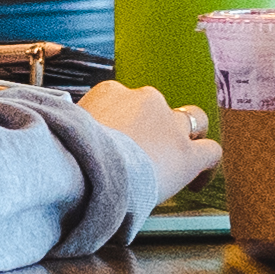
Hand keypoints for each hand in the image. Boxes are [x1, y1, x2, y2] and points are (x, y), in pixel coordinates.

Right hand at [73, 79, 215, 207]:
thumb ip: (74, 129)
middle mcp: (145, 99)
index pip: (124, 99)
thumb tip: (63, 143)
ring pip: (193, 119)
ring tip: (177, 161)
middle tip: (146, 151)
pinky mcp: (188, 153)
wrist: (84, 171)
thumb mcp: (64, 130)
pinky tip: (197, 181)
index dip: (125, 121)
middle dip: (157, 125)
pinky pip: (211, 152)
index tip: (118, 141)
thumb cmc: (66, 156)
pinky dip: (207, 166)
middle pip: (158, 107)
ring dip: (185, 138)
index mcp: (110, 92)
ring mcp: (170, 124)